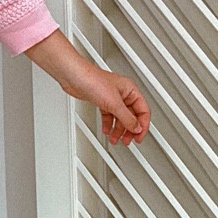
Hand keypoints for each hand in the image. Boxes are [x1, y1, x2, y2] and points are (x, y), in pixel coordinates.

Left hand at [25, 31, 150, 145]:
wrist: (74, 77)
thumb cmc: (92, 81)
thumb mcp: (114, 103)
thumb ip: (127, 118)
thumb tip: (137, 128)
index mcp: (131, 90)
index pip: (143, 111)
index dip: (142, 125)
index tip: (139, 137)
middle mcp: (123, 94)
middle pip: (132, 116)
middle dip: (130, 130)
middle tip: (128, 141)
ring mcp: (112, 98)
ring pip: (120, 117)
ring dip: (118, 130)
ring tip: (116, 139)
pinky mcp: (102, 101)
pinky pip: (109, 115)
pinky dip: (108, 124)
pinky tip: (106, 130)